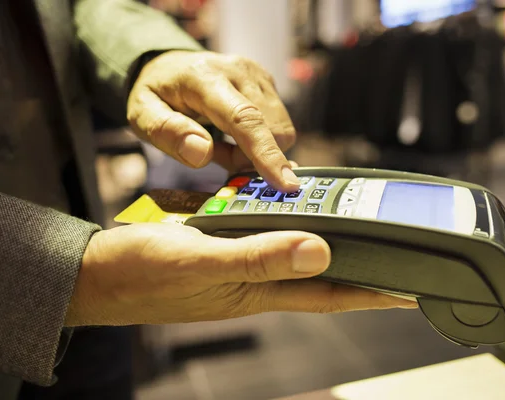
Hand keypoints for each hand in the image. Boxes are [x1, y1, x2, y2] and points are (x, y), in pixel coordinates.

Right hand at [65, 224, 416, 325]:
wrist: (95, 274)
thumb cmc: (139, 276)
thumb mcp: (198, 262)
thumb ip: (257, 257)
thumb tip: (319, 251)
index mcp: (256, 289)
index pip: (329, 293)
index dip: (372, 292)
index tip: (410, 288)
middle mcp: (254, 279)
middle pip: (317, 271)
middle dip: (355, 262)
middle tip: (389, 246)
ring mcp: (236, 263)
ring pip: (288, 246)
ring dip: (316, 233)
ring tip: (347, 217)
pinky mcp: (217, 246)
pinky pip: (257, 230)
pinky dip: (271, 216)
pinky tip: (278, 199)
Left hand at [127, 51, 299, 191]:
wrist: (167, 66)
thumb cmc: (155, 94)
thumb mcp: (142, 115)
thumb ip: (168, 133)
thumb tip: (201, 153)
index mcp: (205, 78)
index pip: (244, 118)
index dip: (267, 153)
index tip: (286, 182)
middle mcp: (239, 71)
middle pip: (271, 129)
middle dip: (252, 157)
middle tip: (219, 157)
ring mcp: (258, 75)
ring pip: (280, 130)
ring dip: (256, 150)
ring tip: (224, 144)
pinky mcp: (268, 83)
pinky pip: (278, 124)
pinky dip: (259, 140)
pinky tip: (234, 135)